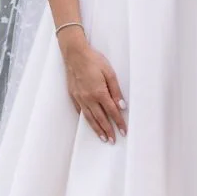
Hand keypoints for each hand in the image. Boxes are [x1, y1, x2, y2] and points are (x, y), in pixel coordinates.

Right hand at [58, 29, 126, 143]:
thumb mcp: (109, 72)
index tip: (123, 131)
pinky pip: (80, 111)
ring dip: (97, 129)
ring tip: (102, 138)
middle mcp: (89, 98)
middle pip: (100, 118)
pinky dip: (86, 120)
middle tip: (113, 140)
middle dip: (108, 130)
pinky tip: (90, 124)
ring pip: (89, 118)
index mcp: (99, 92)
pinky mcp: (73, 95)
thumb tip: (121, 105)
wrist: (75, 54)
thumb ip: (116, 90)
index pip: (112, 111)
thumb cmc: (94, 60)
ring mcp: (80, 98)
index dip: (119, 122)